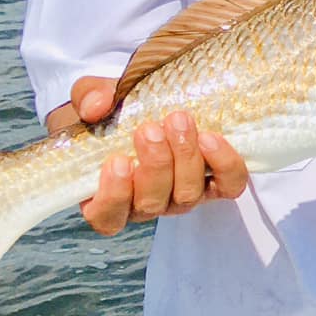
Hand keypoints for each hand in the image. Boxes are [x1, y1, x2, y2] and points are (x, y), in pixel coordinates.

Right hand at [45, 76, 248, 236]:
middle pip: (151, 203)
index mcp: (108, 195)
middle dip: (153, 165)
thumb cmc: (116, 110)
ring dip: (184, 157)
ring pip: (187, 194)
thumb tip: (97, 106)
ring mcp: (183, 195)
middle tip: (150, 129)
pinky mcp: (218, 184)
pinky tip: (210, 138)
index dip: (113, 196)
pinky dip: (223, 165)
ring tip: (178, 121)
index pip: (107, 217)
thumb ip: (87, 98)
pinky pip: (228, 186)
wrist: (156, 102)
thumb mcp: (91, 98)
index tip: (117, 161)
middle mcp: (146, 203)